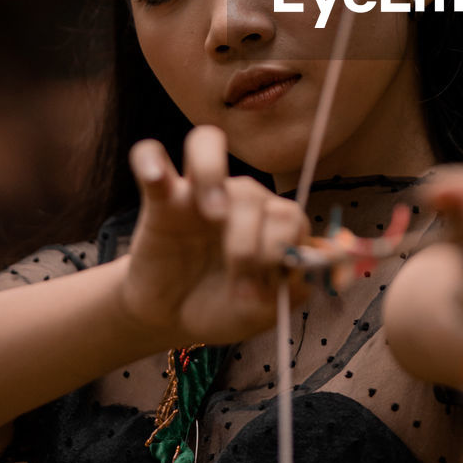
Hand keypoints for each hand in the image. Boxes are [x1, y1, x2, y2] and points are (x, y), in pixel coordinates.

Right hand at [118, 126, 309, 348]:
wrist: (170, 318)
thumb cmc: (220, 307)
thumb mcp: (260, 312)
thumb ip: (290, 290)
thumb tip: (313, 267)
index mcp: (270, 223)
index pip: (289, 215)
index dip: (280, 253)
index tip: (261, 294)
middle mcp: (239, 199)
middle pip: (252, 192)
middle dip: (248, 245)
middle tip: (238, 285)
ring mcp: (198, 193)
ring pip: (206, 143)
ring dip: (213, 174)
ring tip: (212, 213)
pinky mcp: (160, 198)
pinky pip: (150, 157)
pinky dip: (150, 160)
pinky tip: (156, 176)